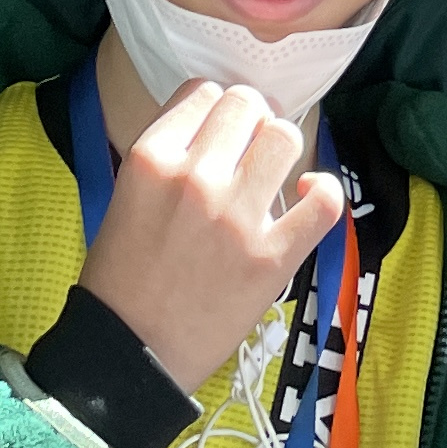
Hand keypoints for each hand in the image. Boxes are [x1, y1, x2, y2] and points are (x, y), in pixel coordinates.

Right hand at [74, 82, 350, 397]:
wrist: (129, 355)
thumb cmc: (122, 280)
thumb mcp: (125, 198)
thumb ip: (167, 157)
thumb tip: (217, 128)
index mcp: (150, 160)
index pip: (203, 92)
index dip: (215, 110)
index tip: (219, 133)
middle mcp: (195, 177)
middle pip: (246, 104)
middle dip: (251, 121)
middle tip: (248, 151)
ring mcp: (237, 216)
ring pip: (284, 137)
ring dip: (280, 151)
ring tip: (272, 175)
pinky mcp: (272, 256)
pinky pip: (324, 201)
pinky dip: (322, 193)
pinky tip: (307, 198)